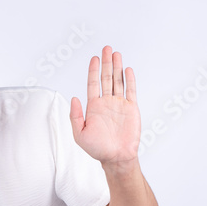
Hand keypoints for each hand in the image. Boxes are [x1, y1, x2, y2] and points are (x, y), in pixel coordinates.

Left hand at [70, 46, 140, 170]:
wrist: (116, 157)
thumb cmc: (97, 148)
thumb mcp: (79, 134)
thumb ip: (75, 116)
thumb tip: (74, 97)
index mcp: (93, 107)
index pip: (92, 84)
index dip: (93, 71)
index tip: (94, 58)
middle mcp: (106, 103)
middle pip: (106, 78)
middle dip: (105, 63)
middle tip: (105, 48)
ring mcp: (119, 104)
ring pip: (118, 81)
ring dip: (117, 67)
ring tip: (115, 53)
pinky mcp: (131, 108)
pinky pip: (131, 91)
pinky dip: (129, 80)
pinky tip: (127, 69)